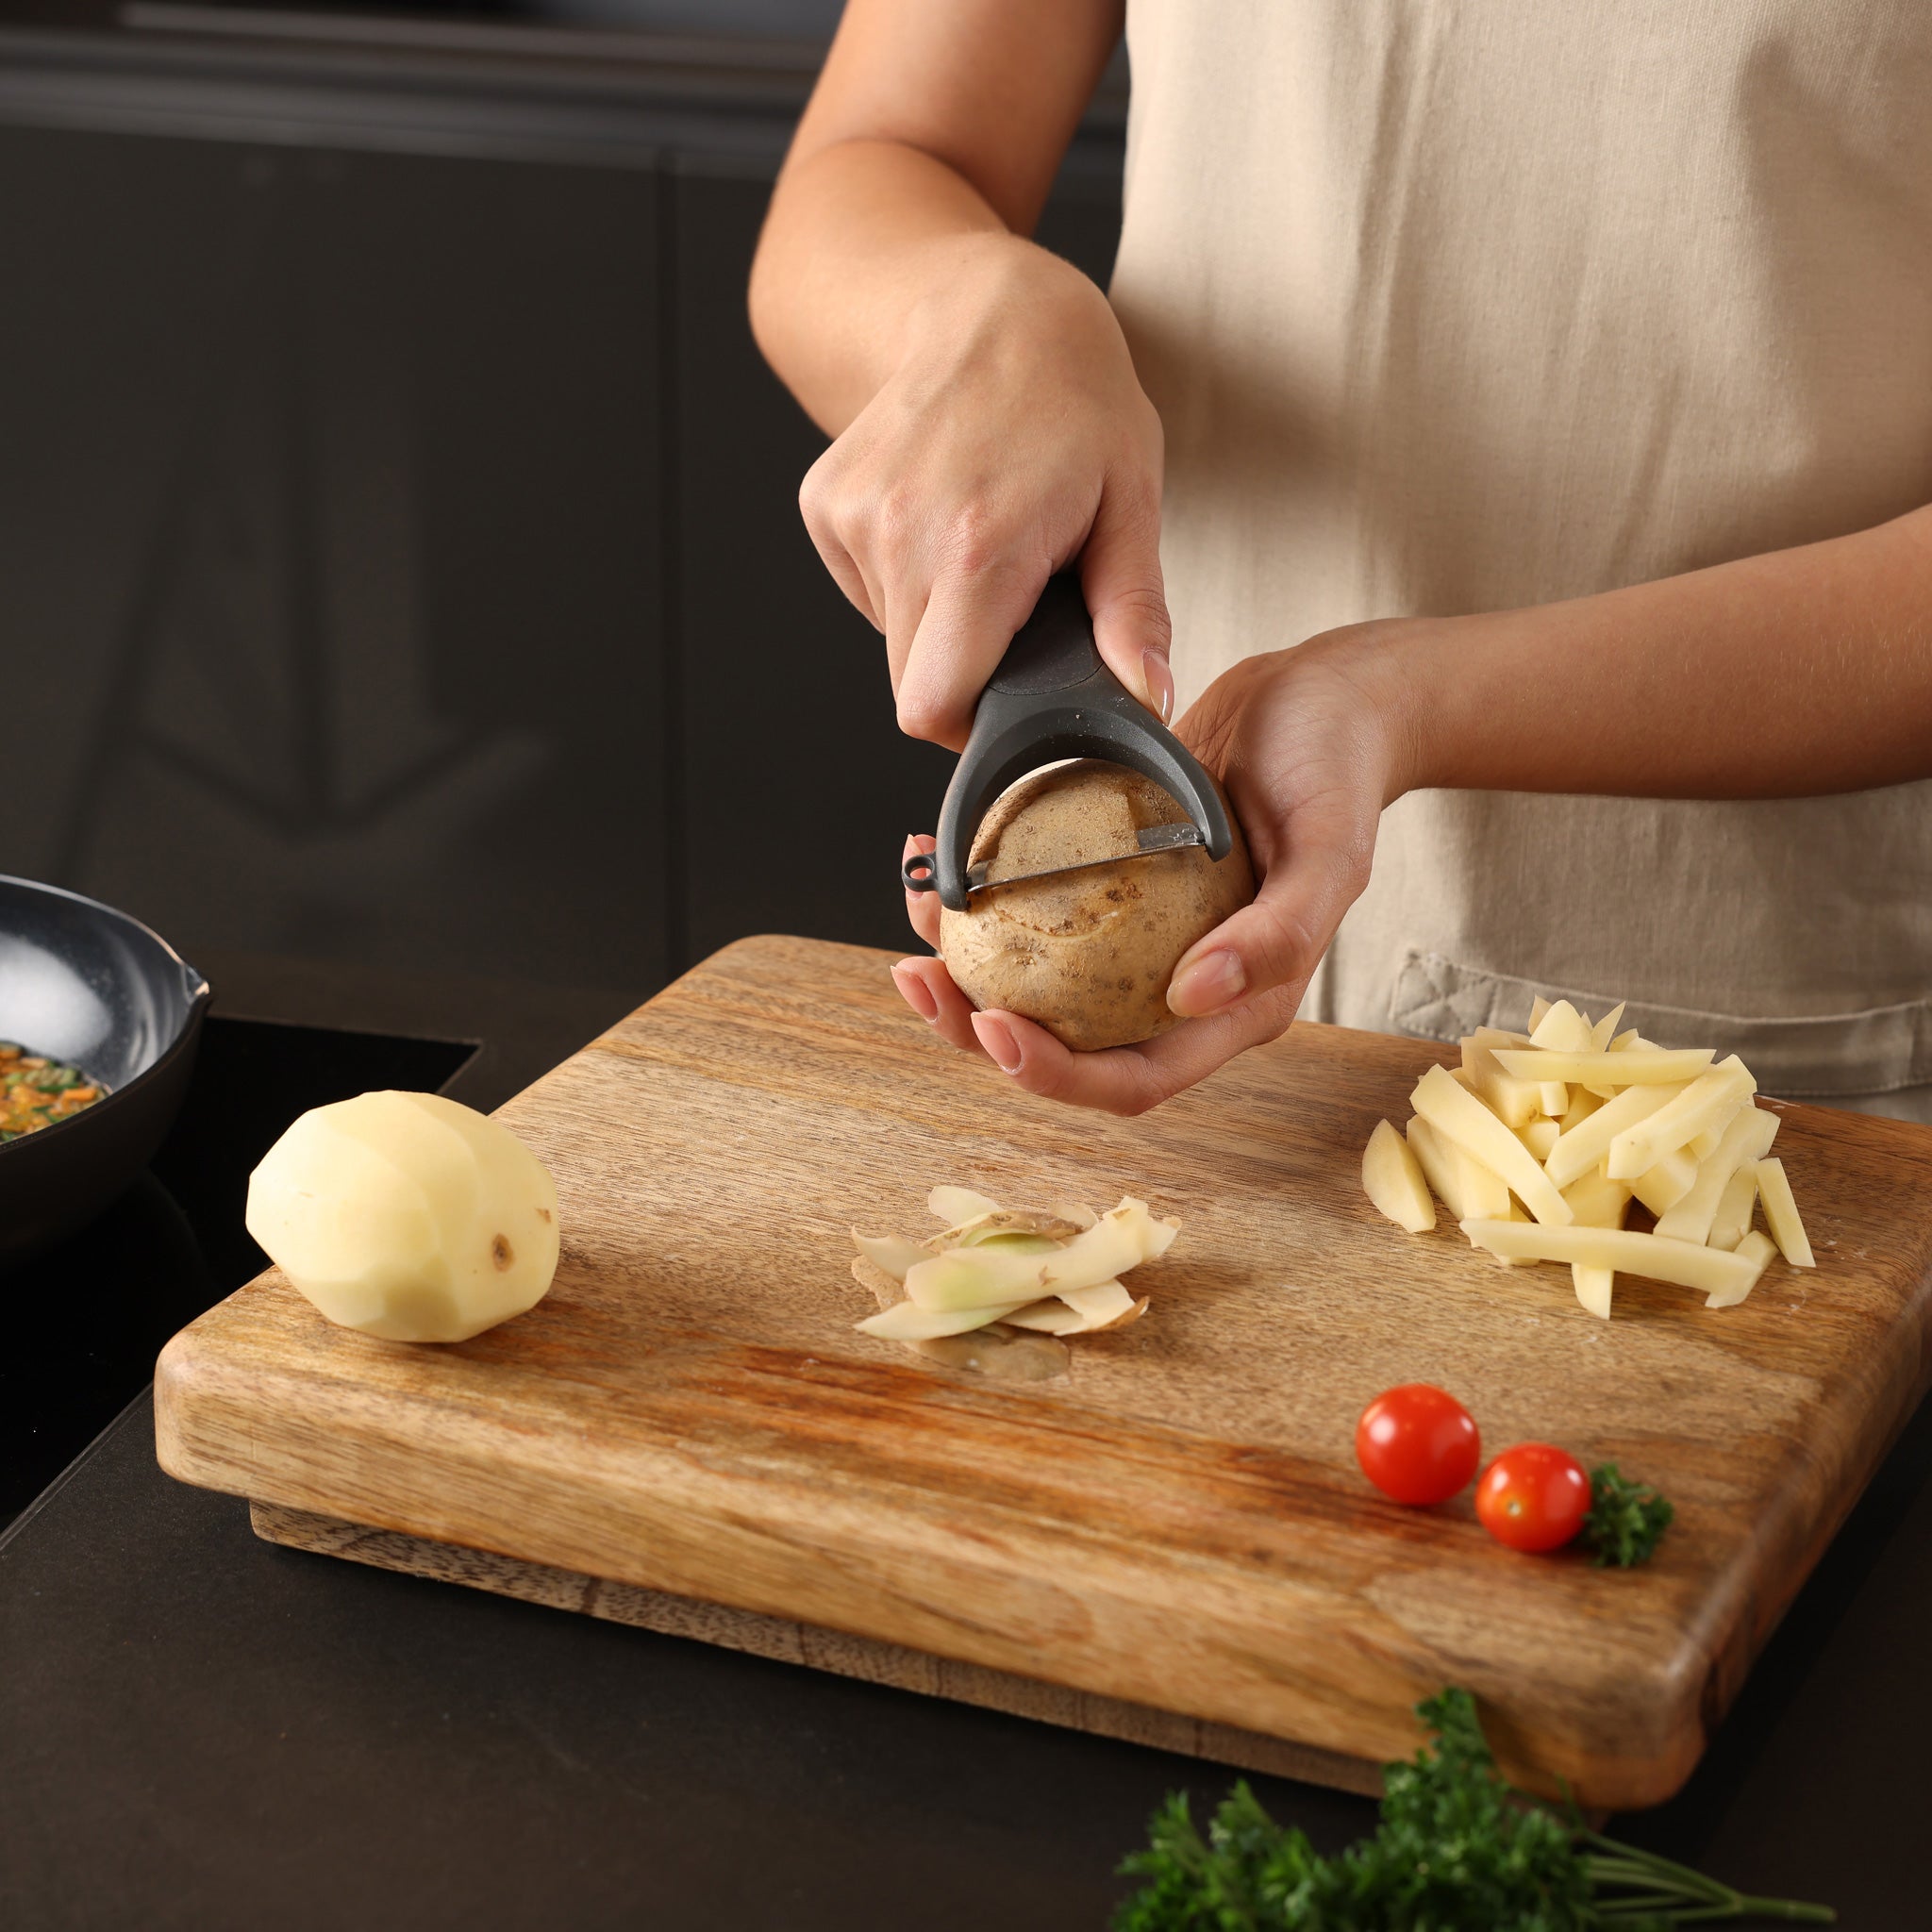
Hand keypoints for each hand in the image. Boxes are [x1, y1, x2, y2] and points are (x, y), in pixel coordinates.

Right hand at [799, 234, 1173, 749]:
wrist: (990, 304)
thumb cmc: (1075, 397)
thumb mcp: (1130, 500)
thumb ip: (1134, 612)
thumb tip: (1149, 696)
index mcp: (980, 547)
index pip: (933, 705)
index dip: (972, 726)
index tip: (1010, 703)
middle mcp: (901, 532)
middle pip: (909, 683)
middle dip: (963, 674)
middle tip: (1015, 616)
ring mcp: (854, 514)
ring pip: (888, 636)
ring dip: (935, 622)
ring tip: (982, 550)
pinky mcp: (825, 501)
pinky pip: (863, 588)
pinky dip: (902, 579)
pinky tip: (941, 521)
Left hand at [890, 624, 1420, 1112]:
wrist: (1324, 698)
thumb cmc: (1340, 772)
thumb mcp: (1333, 851)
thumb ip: (1277, 934)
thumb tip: (1195, 996)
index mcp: (1232, 1005)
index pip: (1134, 1079)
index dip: (1058, 1075)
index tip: (994, 1028)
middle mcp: (1174, 986)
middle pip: (1065, 1046)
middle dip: (981, 1032)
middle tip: (921, 979)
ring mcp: (1136, 940)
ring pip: (1035, 988)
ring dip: (966, 974)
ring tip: (913, 931)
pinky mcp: (1107, 889)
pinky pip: (1034, 914)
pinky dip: (980, 903)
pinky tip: (935, 867)